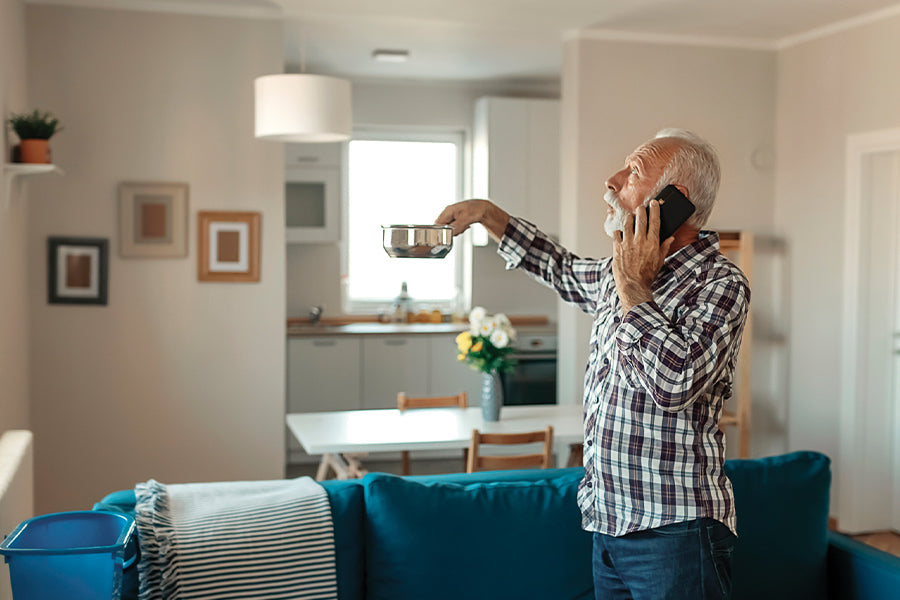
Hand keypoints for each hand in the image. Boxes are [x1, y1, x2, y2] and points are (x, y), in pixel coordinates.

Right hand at [435, 199, 509, 241]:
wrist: (483, 208)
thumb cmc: (474, 211)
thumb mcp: (464, 221)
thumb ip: (454, 228)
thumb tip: (447, 235)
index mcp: (447, 211)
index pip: (437, 225)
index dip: (441, 232)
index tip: (449, 236)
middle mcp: (448, 212)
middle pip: (443, 226)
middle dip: (450, 231)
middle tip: (459, 230)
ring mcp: (451, 214)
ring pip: (449, 227)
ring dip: (456, 230)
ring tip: (464, 227)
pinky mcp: (456, 217)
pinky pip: (454, 226)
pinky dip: (459, 228)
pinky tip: (465, 226)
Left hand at [612, 199, 673, 313]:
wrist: (632, 285)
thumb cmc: (647, 275)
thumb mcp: (659, 261)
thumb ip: (664, 247)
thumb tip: (670, 238)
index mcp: (652, 243)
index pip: (655, 221)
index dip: (655, 210)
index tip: (654, 203)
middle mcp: (640, 240)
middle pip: (640, 218)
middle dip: (641, 210)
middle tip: (641, 207)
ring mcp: (627, 243)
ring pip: (628, 223)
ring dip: (630, 218)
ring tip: (631, 217)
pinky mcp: (617, 248)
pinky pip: (616, 234)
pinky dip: (618, 231)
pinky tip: (620, 232)